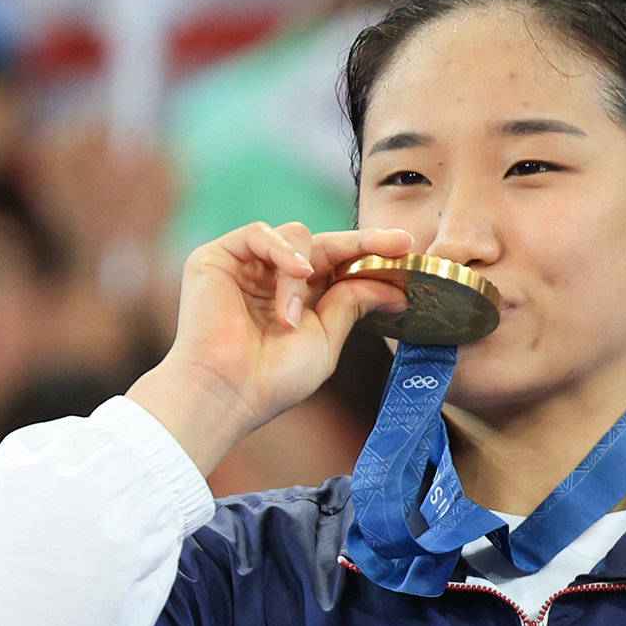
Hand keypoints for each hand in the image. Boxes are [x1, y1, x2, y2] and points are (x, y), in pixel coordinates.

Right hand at [128, 222, 410, 473]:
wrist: (226, 392)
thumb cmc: (273, 378)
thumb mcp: (326, 338)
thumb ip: (351, 303)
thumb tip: (394, 289)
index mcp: (302, 298)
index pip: (341, 264)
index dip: (372, 254)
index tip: (407, 249)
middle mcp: (275, 277)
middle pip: (325, 243)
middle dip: (363, 242)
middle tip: (399, 243)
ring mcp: (247, 265)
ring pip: (296, 236)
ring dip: (305, 272)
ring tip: (291, 318)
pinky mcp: (218, 257)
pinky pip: (259, 233)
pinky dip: (281, 250)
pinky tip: (295, 273)